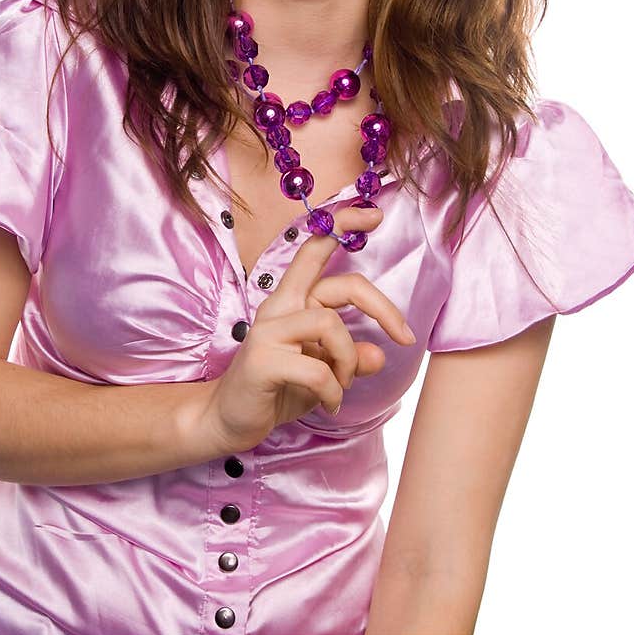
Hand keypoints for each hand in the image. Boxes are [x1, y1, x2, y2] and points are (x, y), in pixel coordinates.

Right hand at [200, 204, 415, 453]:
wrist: (227, 420)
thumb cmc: (276, 390)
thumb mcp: (323, 372)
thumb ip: (350, 359)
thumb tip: (378, 354)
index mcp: (293, 299)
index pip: (316, 248)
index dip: (343, 224)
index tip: (376, 214)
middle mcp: (279, 306)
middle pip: (340, 285)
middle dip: (382, 308)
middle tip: (405, 337)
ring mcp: (267, 331)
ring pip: (331, 325)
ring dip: (349, 360)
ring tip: (341, 386)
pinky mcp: (262, 361)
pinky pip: (317, 369)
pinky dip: (334, 391)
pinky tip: (328, 404)